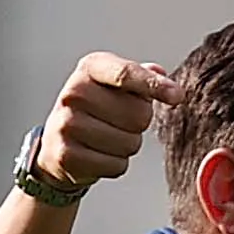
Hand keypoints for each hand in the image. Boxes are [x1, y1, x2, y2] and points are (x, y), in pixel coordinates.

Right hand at [34, 54, 177, 190]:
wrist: (56, 143)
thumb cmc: (93, 110)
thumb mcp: (114, 85)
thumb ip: (140, 77)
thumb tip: (159, 72)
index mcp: (90, 68)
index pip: (127, 74)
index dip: (154, 85)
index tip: (177, 95)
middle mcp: (74, 91)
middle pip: (138, 115)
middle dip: (138, 124)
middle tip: (119, 122)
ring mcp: (67, 123)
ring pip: (129, 143)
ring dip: (127, 145)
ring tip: (106, 138)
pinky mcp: (67, 154)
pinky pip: (117, 165)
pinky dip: (115, 164)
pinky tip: (98, 154)